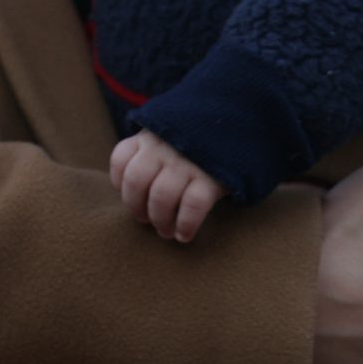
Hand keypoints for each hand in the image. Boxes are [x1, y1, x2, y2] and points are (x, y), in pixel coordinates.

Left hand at [111, 130, 226, 241]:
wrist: (242, 128)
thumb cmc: (197, 143)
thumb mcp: (169, 136)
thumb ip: (149, 154)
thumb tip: (132, 194)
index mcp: (149, 136)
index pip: (120, 159)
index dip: (119, 184)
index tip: (132, 197)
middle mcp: (164, 146)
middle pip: (136, 182)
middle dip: (136, 208)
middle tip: (146, 221)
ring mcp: (187, 161)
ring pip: (161, 197)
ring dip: (160, 221)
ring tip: (165, 232)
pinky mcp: (212, 177)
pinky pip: (192, 206)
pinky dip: (185, 225)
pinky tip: (184, 235)